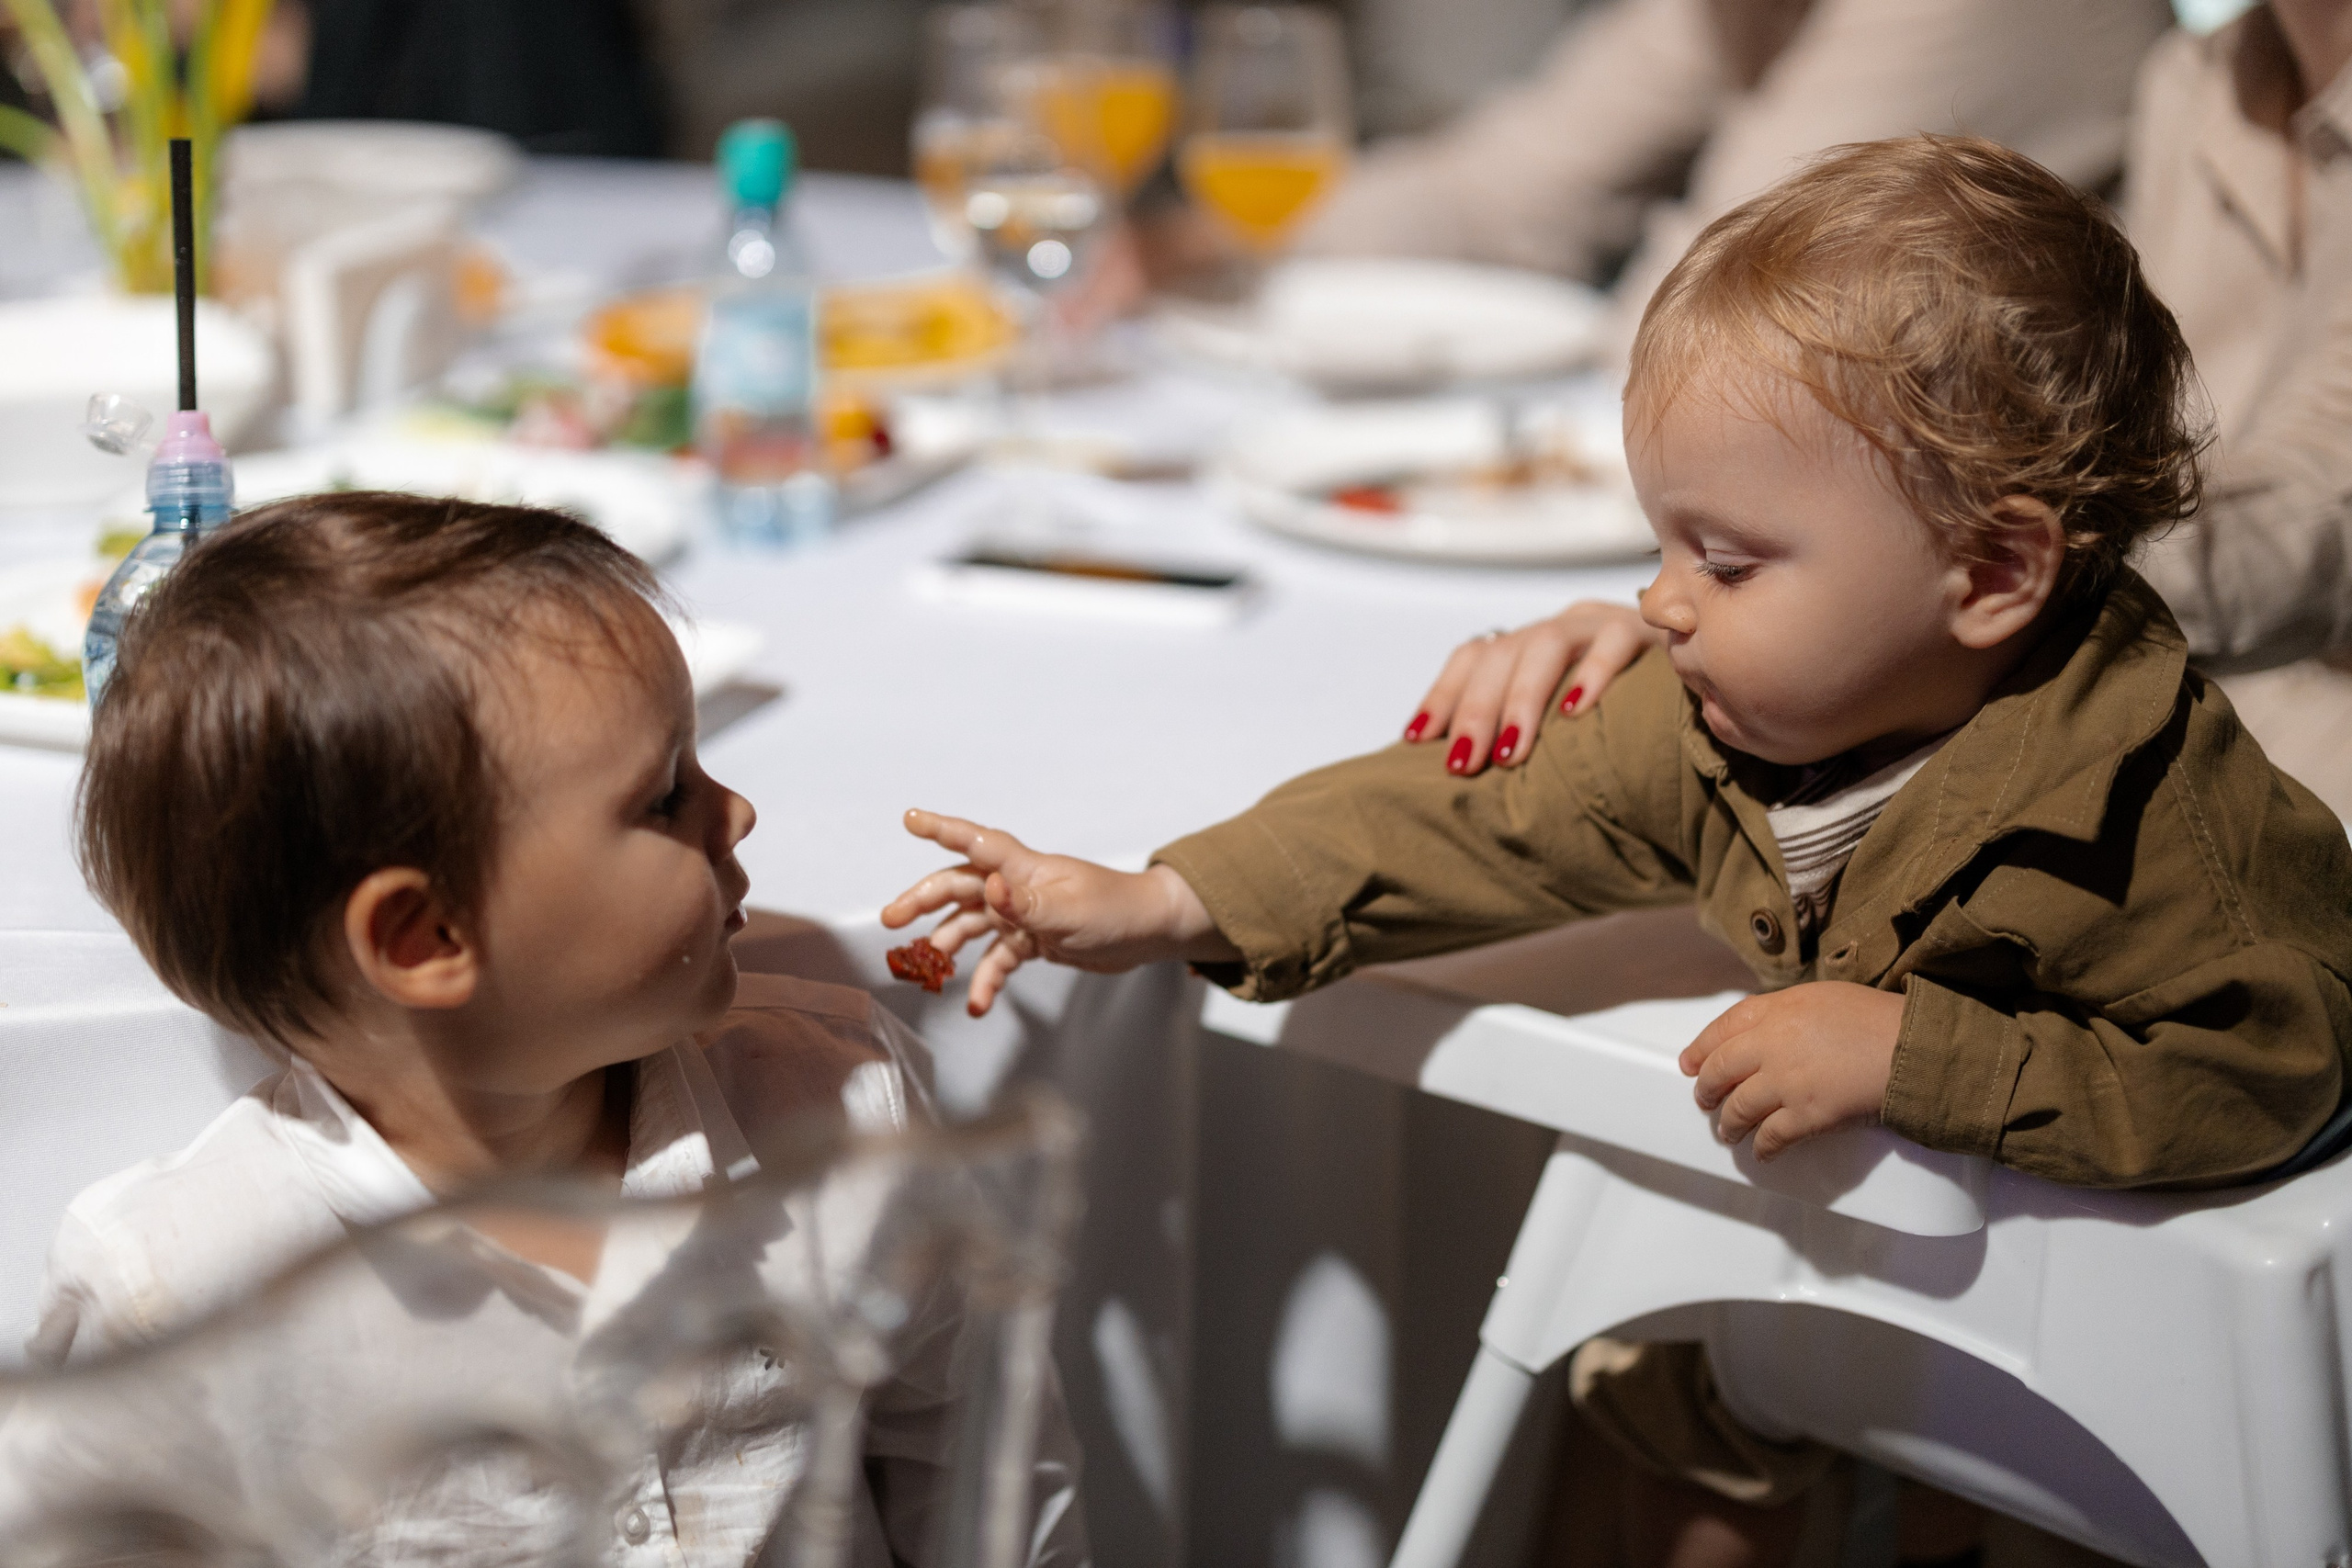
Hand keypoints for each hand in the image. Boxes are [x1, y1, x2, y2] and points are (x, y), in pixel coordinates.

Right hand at [880, 810, 1234, 1015]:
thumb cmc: (1115, 910)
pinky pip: (997, 960)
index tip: (910, 819)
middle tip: (891, 920)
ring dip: (947, 945)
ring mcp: (1021, 914)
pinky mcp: (1031, 941)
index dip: (942, 829)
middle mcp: (1016, 886)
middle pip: (959, 887)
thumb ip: (1025, 904)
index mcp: (1024, 868)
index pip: (976, 842)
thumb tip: (989, 889)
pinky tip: (978, 1005)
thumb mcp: (1069, 910)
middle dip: (923, 900)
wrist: (1148, 933)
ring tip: (925, 969)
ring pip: (970, 925)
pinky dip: (985, 981)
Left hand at [1404, 601, 1661, 775]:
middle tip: (1465, 764)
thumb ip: (1526, 740)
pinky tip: (1576, 711)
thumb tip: (1466, 781)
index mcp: (1534, 648)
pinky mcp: (1650, 630)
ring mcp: (1603, 623)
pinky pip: (1615, 642)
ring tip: (1512, 752)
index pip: (1474, 657)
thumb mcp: (1569, 731)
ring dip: (1522, 701)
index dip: (1443, 695)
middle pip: (1501, 655)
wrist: (1713, 690)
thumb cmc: (1632, 729)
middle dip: (1476, 711)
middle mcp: (1562, 628)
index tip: (1416, 740)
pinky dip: (1592, 674)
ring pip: (1546, 645)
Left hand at [1678, 983, 1903, 1159]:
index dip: (1701, 1047)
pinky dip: (1762, 1147)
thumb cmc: (1875, 1018)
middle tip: (1703, 1100)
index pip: (1724, 1027)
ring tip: (1727, 1132)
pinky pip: (1771, 1137)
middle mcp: (1771, 1045)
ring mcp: (1785, 1082)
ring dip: (1729, 1123)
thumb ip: (1787, 1012)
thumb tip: (1768, 1031)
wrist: (1908, 1047)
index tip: (1689, 1063)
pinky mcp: (1805, 1115)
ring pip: (1738, 1107)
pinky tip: (1761, 1153)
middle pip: (1720, 1069)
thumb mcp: (1823, 996)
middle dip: (1706, 1088)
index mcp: (1776, 1010)